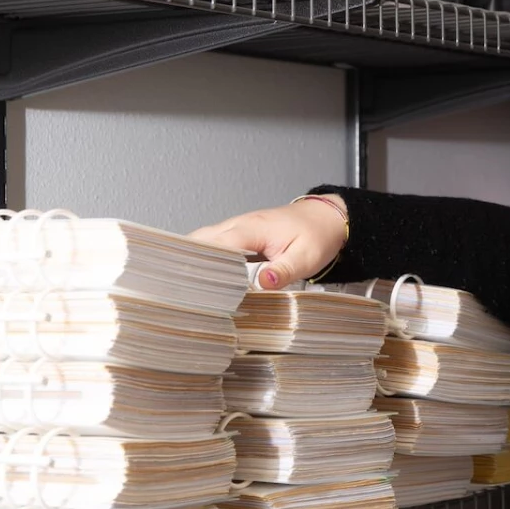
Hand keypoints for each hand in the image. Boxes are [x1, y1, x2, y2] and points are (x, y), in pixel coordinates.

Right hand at [189, 194, 347, 288]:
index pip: (215, 245)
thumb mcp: (306, 257)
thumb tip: (263, 282)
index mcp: (252, 229)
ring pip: (203, 241)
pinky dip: (205, 258)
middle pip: (200, 241)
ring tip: (189, 288)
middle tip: (184, 291)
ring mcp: (237, 228)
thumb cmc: (316, 235)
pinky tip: (204, 277)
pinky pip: (214, 244)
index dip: (199, 263)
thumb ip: (283, 271)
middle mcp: (238, 225)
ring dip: (194, 260)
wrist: (325, 218)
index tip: (189, 284)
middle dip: (188, 262)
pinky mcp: (239, 234)